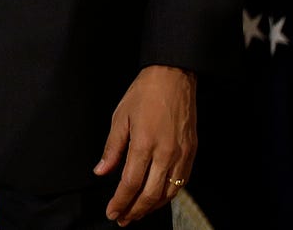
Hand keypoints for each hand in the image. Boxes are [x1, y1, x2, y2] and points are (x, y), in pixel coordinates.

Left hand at [93, 64, 196, 225]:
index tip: (112, 213)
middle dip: (135, 210)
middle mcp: (166, 154)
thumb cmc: (143, 94)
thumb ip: (112, 148)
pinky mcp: (192, 153)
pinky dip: (168, 195)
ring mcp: (182, 155)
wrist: (173, 78)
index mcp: (145, 144)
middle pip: (151, 194)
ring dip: (152, 207)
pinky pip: (181, 183)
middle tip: (122, 219)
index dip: (120, 201)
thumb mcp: (119, 117)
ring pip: (168, 193)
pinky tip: (157, 198)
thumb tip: (100, 172)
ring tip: (137, 213)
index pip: (131, 183)